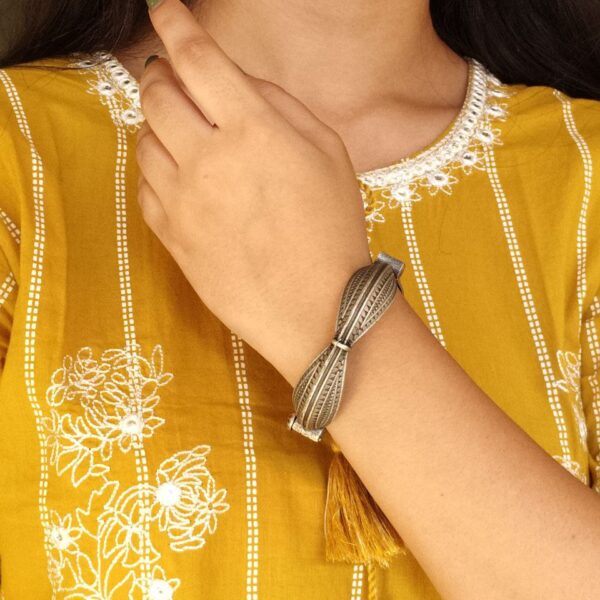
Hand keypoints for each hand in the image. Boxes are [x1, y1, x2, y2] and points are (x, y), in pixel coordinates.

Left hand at [136, 0, 371, 385]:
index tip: (163, 9)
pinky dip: (156, 170)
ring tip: (186, 136)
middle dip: (161, 74)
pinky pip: (144, 187)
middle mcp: (208, 160)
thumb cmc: (333, 232)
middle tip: (174, 77)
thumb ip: (280, 105)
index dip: (175, 23)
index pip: (197, 58)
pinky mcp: (171, 237)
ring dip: (159, 124)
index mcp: (254, 131)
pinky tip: (183, 179)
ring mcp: (183, 201)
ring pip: (144, 139)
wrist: (316, 310)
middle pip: (157, 93)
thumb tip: (237, 83)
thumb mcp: (329, 153)